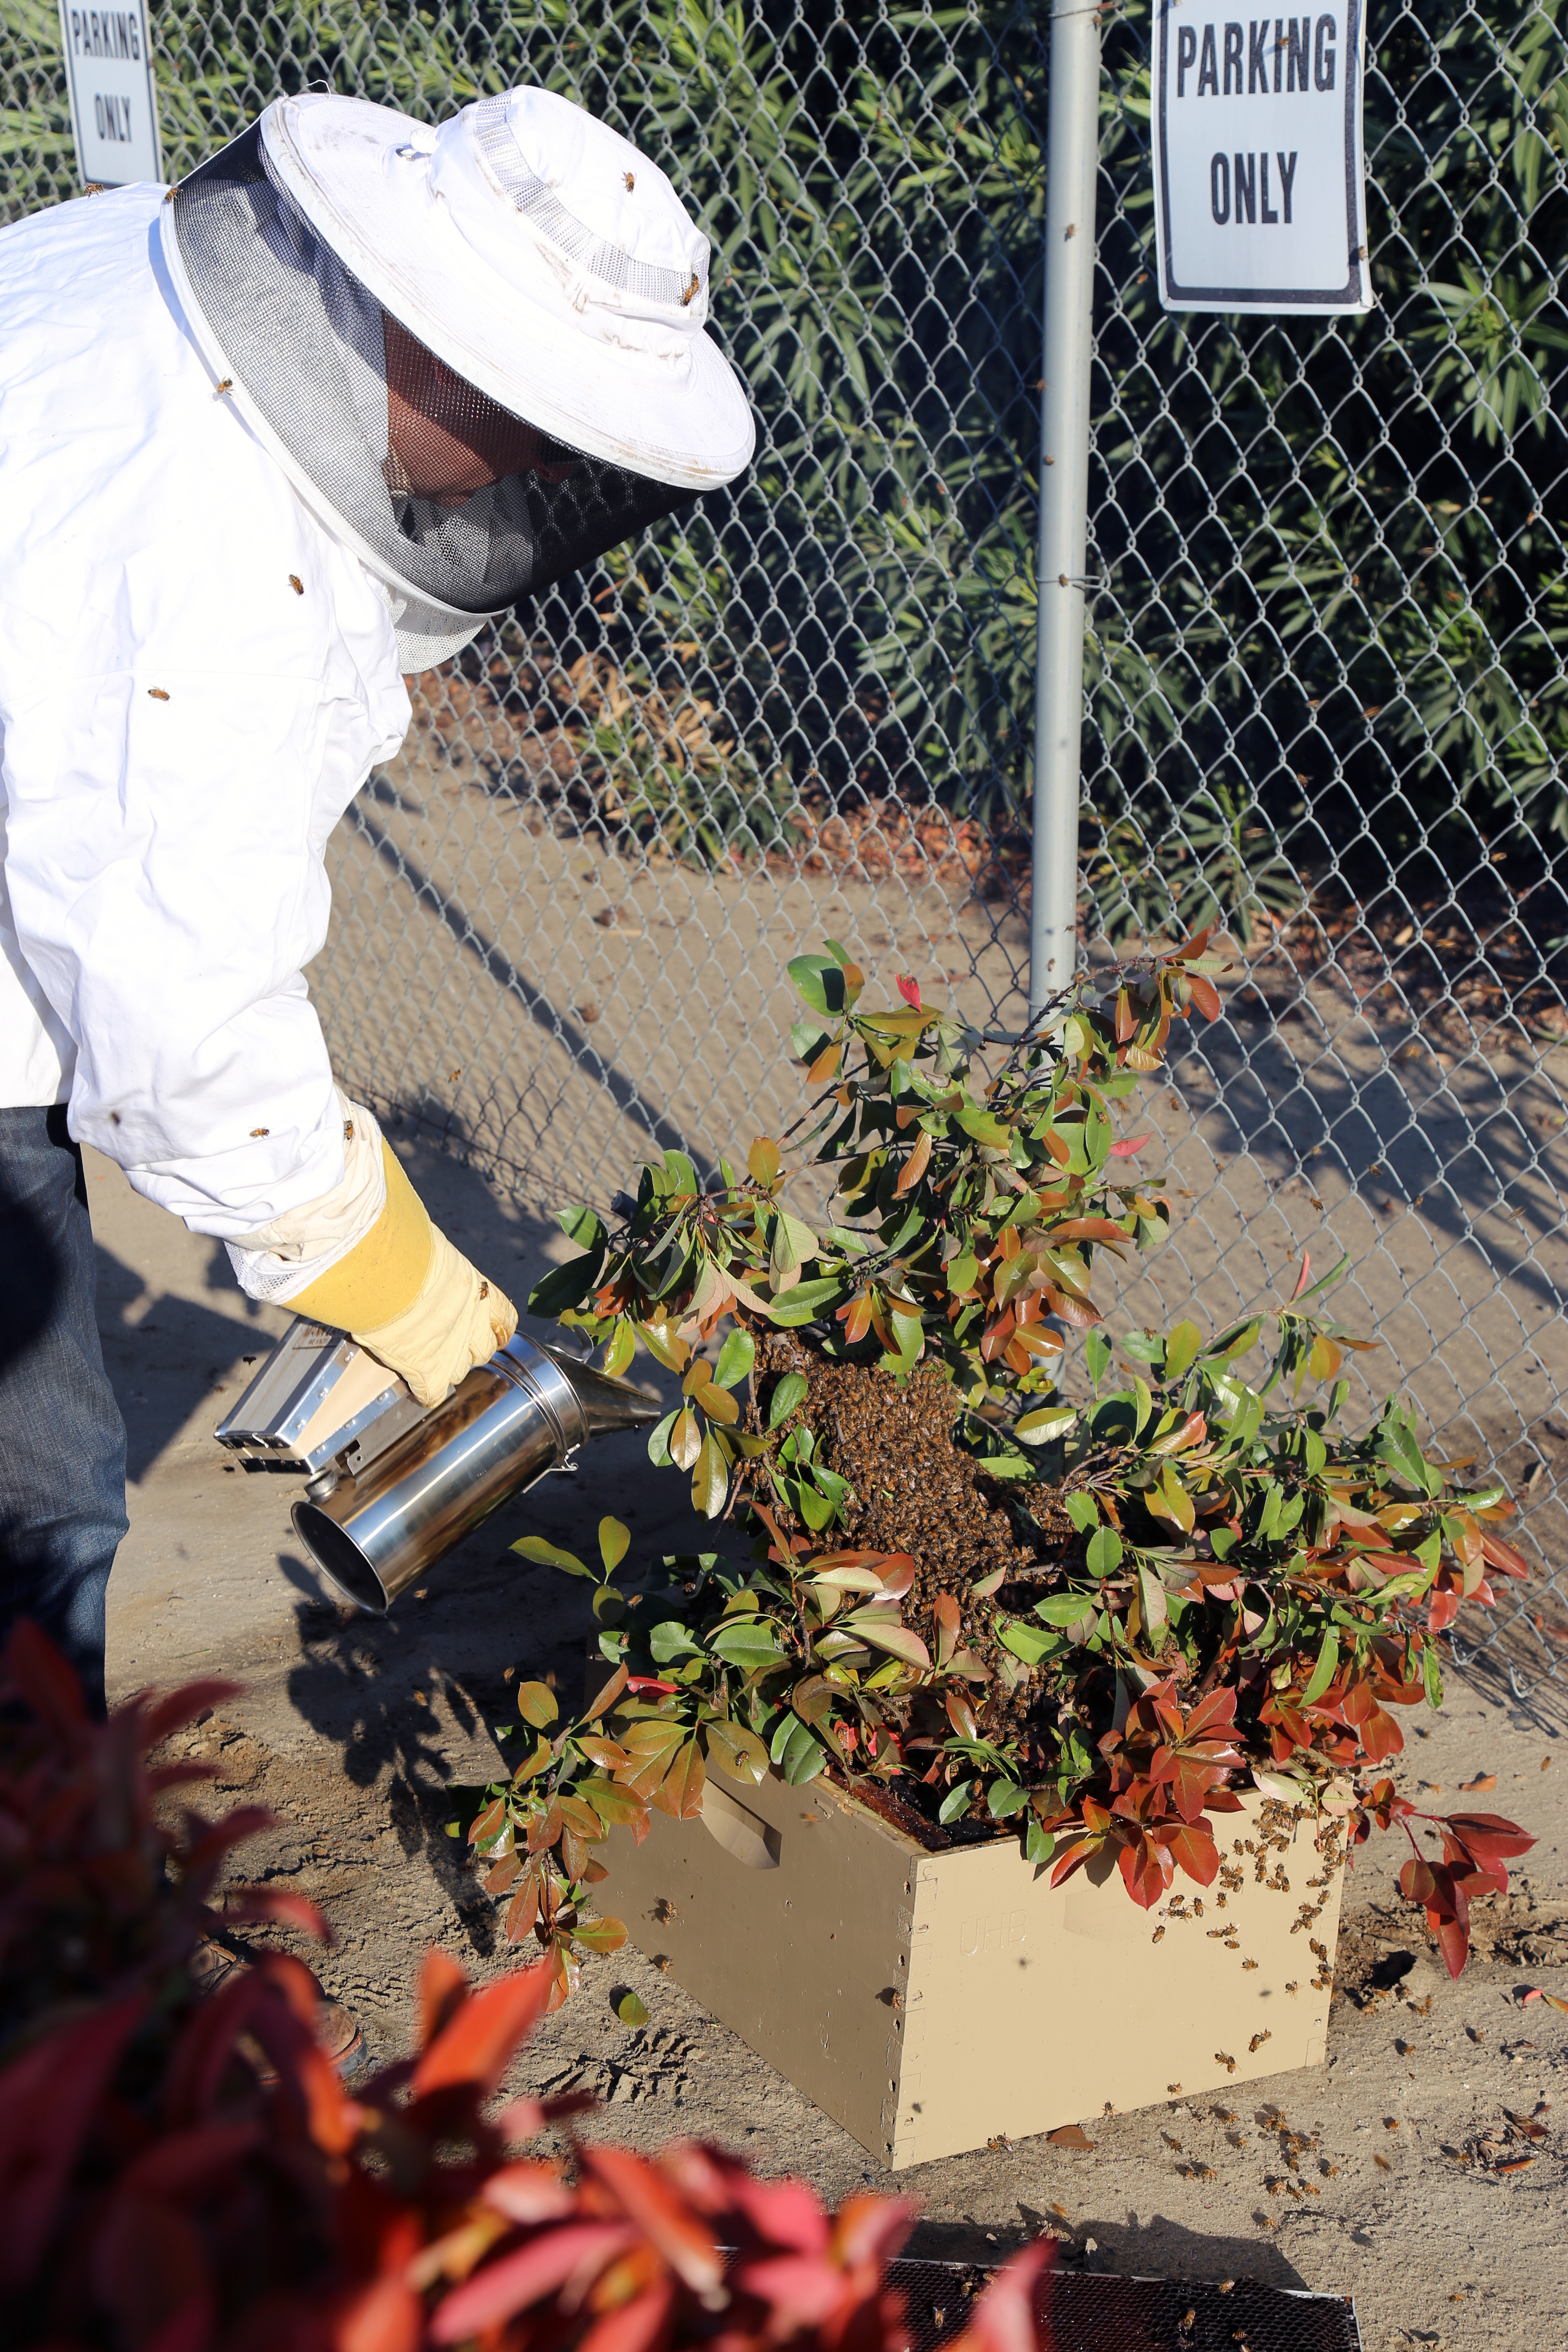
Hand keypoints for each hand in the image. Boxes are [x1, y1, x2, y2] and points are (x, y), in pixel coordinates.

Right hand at [354, 1224, 516, 1406]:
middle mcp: (474, 1325)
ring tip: (425, 1356)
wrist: (388, 1271)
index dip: (494, 1327)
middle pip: (482, 1351)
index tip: (483, 1327)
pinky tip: (414, 1385)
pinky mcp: (425, 1370)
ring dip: (445, 1367)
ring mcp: (451, 1351)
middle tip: (444, 1338)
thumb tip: (426, 1251)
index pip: (505, 1322)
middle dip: (466, 1348)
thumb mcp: (435, 1251)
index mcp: (482, 1294)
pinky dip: (423, 1391)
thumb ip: (441, 1266)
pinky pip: (431, 1393)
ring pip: (458, 1372)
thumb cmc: (408, 1249)